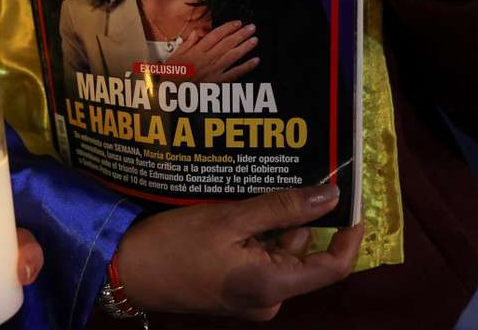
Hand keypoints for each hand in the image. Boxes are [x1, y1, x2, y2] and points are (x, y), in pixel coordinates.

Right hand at [114, 185, 363, 320]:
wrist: (126, 270)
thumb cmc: (174, 246)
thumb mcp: (229, 219)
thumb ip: (282, 207)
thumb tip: (329, 197)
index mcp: (272, 286)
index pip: (333, 267)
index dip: (349, 235)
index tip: (351, 200)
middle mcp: (269, 298)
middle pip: (302, 252)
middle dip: (294, 217)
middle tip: (278, 179)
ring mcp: (252, 296)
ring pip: (280, 251)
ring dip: (270, 222)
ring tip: (244, 195)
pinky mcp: (236, 290)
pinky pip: (260, 257)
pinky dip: (255, 234)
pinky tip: (235, 212)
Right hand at [166, 20, 258, 81]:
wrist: (172, 94)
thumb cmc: (173, 75)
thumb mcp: (176, 55)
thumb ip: (188, 42)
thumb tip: (197, 31)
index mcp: (197, 51)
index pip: (215, 35)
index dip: (228, 28)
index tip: (238, 22)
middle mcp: (207, 59)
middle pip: (227, 44)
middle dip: (241, 34)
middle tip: (252, 27)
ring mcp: (214, 71)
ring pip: (233, 56)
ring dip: (245, 47)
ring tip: (255, 39)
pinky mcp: (218, 82)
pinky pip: (234, 73)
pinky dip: (246, 67)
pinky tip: (255, 61)